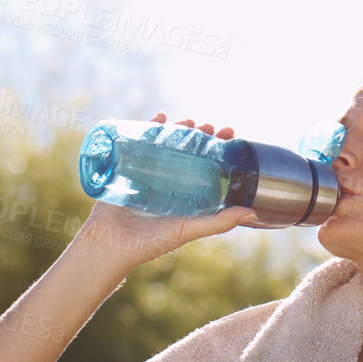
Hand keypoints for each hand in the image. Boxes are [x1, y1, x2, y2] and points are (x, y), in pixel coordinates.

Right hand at [77, 111, 265, 265]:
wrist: (108, 245)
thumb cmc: (150, 243)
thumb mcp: (188, 230)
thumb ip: (218, 223)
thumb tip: (253, 212)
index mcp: (185, 196)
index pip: (207, 166)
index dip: (219, 150)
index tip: (230, 135)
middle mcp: (168, 182)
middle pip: (187, 151)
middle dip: (201, 136)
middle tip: (210, 126)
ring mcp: (148, 174)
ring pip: (167, 144)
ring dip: (179, 128)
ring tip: (190, 121)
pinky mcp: (127, 168)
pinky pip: (139, 142)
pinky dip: (149, 126)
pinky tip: (160, 116)